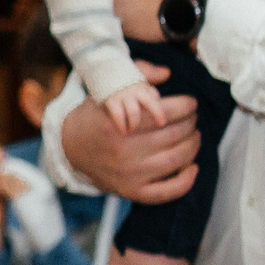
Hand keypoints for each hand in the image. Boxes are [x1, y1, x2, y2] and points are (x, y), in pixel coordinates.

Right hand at [61, 60, 200, 203]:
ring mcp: (129, 173)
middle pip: (175, 134)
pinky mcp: (132, 191)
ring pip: (177, 159)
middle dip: (190, 122)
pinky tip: (193, 167)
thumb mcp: (107, 90)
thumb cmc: (94, 118)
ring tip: (193, 135)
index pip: (165, 113)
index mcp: (116, 124)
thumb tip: (166, 73)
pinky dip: (186, 180)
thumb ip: (137, 74)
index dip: (185, 105)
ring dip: (193, 144)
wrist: (70, 149)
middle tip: (191, 117)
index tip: (190, 102)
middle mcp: (123, 150)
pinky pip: (168, 191)